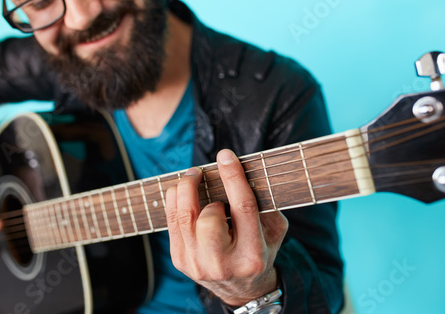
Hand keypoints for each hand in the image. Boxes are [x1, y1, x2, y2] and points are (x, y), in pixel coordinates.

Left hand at [166, 149, 287, 305]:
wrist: (240, 288)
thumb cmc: (259, 250)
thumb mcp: (274, 231)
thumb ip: (264, 204)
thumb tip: (243, 172)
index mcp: (252, 254)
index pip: (243, 209)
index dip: (233, 178)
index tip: (225, 155)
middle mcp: (223, 264)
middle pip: (208, 219)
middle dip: (204, 191)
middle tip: (206, 177)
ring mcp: (197, 264)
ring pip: (183, 217)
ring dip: (185, 188)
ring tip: (193, 176)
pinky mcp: (180, 260)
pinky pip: (170, 221)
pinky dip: (174, 199)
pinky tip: (182, 190)